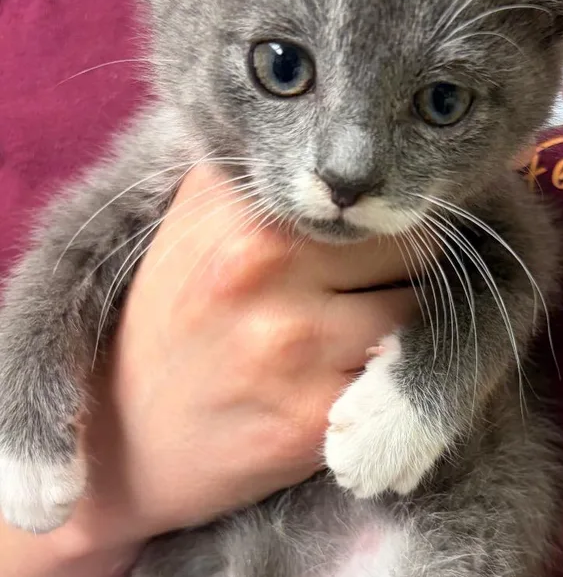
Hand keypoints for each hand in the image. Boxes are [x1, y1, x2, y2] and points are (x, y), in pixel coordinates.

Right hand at [69, 163, 417, 548]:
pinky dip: (390, 377)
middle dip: (407, 269)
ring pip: (419, 314)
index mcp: (246, 215)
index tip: (390, 235)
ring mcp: (294, 347)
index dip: (391, 218)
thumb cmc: (178, 316)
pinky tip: (350, 377)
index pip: (376, 200)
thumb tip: (344, 142)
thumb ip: (262, 175)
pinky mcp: (313, 418)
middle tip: (378, 288)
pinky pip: (397, 379)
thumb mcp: (199, 224)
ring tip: (362, 330)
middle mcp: (267, 269)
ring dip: (405, 324)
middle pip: (415, 249)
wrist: (129, 435)